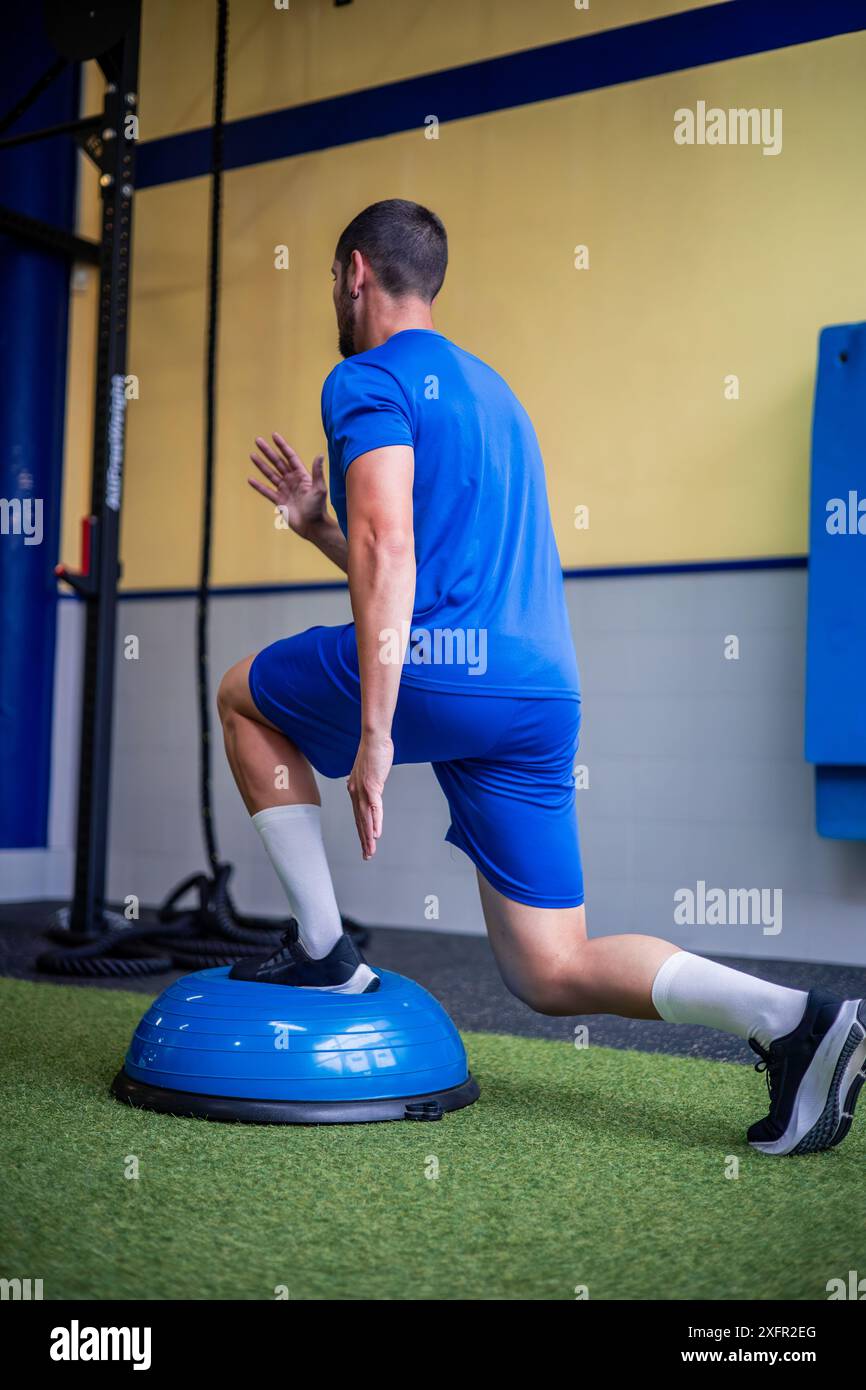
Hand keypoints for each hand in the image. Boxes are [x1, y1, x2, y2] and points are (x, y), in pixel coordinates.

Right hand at [248, 433, 327, 538]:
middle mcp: (292, 480)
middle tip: (258, 441)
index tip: (274, 436)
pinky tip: (250, 479)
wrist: (313, 527)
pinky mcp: (279, 501)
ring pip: (270, 474)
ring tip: (252, 455)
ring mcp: (285, 490)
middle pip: (278, 462)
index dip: (282, 446)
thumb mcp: (319, 489)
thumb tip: (320, 455)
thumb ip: (317, 472)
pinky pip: (267, 491)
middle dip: (268, 452)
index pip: (290, 457)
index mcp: (302, 475)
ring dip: (261, 465)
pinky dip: (258, 486)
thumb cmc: (318, 508)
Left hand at [347, 732, 393, 858]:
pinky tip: (377, 834)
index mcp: (355, 790)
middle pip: (360, 821)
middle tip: (366, 856)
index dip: (361, 832)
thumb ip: (367, 781)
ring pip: (366, 819)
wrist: (374, 738)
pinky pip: (375, 808)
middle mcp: (356, 793)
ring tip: (370, 851)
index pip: (358, 816)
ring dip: (368, 837)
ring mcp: (364, 790)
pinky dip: (376, 822)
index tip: (365, 845)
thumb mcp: (369, 770)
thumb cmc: (373, 751)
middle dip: (364, 841)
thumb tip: (364, 786)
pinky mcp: (373, 786)